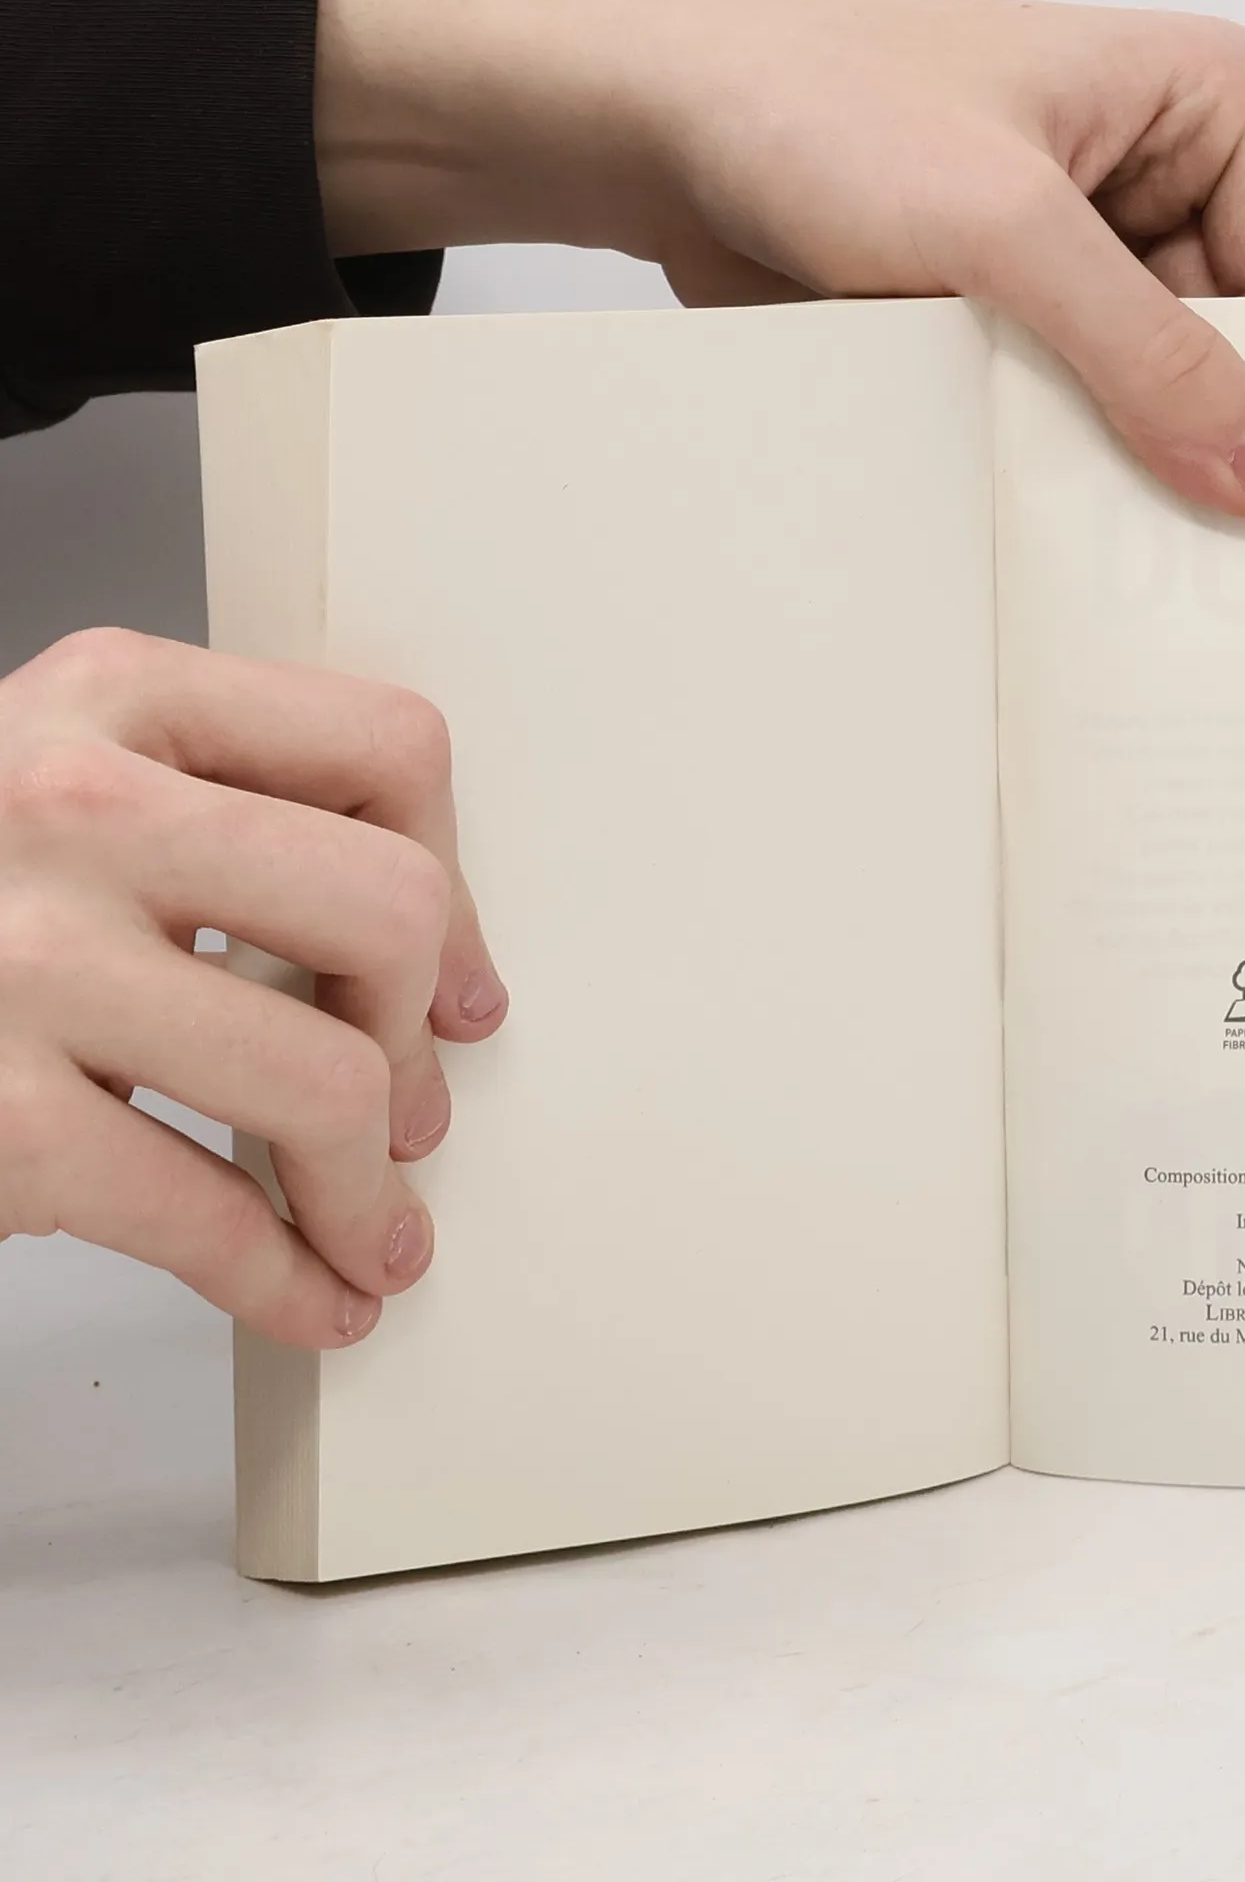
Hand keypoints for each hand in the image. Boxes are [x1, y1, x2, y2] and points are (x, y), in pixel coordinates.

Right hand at [0, 630, 507, 1346]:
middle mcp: (70, 803)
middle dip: (417, 1034)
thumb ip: (230, 825)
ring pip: (332, 1077)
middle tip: (405, 1108)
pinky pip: (209, 1214)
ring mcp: (23, 961)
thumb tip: (441, 971)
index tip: (451, 982)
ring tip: (370, 1225)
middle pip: (387, 908)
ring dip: (369, 1189)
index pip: (388, 749)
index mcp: (115, 699)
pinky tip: (309, 1294)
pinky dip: (286, 1278)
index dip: (454, 885)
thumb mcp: (69, 797)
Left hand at [316, 0, 1244, 516]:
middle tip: (1214, 584)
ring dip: (1120, 478)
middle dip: (1207, 457)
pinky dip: (1051, 477)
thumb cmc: (817, 110)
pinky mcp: (1006, 321)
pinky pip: (1061, 422)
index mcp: (1204, 110)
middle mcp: (1154, 184)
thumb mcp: (1005, 227)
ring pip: (1140, 405)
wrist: (664, 133)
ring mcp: (1076, 263)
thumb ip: (1142, 348)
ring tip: (1129, 578)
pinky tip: (1049, 543)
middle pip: (1227, 360)